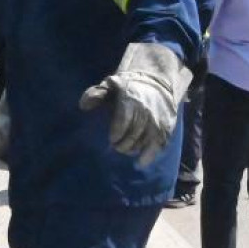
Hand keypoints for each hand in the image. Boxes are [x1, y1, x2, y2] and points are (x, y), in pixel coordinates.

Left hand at [78, 43, 193, 167]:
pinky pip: (157, 147)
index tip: (112, 138)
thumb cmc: (128, 88)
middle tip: (116, 145)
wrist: (157, 84)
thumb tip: (83, 105)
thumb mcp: (111, 85)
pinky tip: (139, 164)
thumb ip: (96, 94)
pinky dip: (148, 157)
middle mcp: (145, 112)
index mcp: (130, 100)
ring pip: (142, 143)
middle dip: (122, 145)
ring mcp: (156, 122)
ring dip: (132, 149)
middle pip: (132, 136)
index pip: (122, 122)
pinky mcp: (165, 129)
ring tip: (126, 148)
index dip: (116, 134)